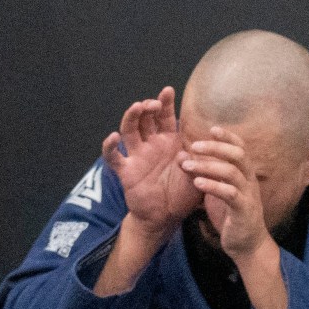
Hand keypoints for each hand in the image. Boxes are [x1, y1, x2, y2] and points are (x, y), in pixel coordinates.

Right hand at [100, 87, 191, 235]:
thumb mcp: (197, 173)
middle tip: (154, 103)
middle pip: (145, 118)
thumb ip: (197, 160)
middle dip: (148, 107)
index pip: (166, 116)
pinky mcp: (126, 171)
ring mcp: (137, 156)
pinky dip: (110, 146)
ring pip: (129, 130)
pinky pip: (114, 157)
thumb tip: (189, 153)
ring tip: (137, 107)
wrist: (166, 217)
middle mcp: (151, 144)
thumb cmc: (183, 193)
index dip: (166, 103)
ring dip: (131, 117)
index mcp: (169, 141)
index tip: (168, 90)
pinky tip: (113, 137)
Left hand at [181, 128, 273, 263]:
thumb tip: (187, 156)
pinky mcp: (244, 210)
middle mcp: (250, 181)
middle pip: (238, 155)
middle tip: (194, 145)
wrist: (247, 245)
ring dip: (208, 166)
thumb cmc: (232, 216)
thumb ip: (208, 175)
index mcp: (246, 174)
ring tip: (188, 165)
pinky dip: (213, 186)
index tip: (212, 129)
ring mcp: (248, 195)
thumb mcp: (220, 191)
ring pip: (231, 172)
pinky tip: (197, 183)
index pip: (241, 148)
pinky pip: (230, 194)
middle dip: (216, 147)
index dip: (229, 137)